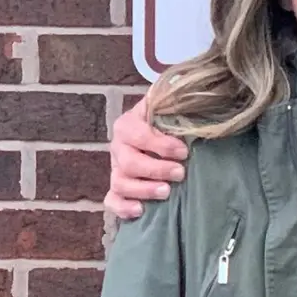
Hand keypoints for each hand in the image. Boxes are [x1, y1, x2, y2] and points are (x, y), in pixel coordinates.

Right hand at [106, 96, 187, 219]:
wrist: (161, 132)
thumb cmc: (168, 121)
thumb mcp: (170, 107)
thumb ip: (175, 99)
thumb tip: (185, 85)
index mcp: (129, 124)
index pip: (138, 134)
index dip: (160, 144)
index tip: (183, 151)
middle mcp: (119, 147)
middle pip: (129, 163)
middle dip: (156, 169)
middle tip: (180, 173)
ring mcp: (116, 169)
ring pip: (120, 183)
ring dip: (143, 189)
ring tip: (166, 192)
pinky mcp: (117, 189)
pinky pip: (111, 201)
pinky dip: (122, 208)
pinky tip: (140, 210)